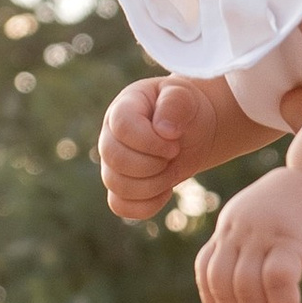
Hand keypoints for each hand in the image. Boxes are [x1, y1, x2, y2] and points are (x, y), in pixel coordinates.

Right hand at [99, 75, 219, 223]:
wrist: (191, 130)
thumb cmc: (185, 109)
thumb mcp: (184, 96)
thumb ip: (175, 104)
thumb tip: (164, 130)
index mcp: (122, 109)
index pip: (123, 127)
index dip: (150, 141)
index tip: (174, 143)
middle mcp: (110, 137)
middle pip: (116, 160)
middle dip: (153, 164)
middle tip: (174, 155)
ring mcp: (112, 165)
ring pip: (117, 186)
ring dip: (153, 185)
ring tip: (171, 171)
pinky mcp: (120, 188)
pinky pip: (120, 206)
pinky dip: (147, 205)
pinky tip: (165, 190)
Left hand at [196, 163, 301, 302]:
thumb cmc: (301, 206)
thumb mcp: (262, 222)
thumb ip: (249, 248)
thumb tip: (247, 292)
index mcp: (228, 226)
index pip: (206, 272)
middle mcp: (238, 228)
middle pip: (224, 284)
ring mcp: (262, 231)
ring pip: (247, 286)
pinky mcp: (290, 236)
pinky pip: (278, 280)